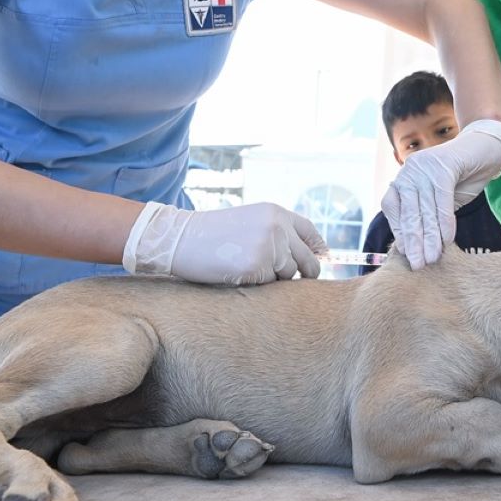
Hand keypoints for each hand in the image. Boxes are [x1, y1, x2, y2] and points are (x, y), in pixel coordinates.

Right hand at [122, 202, 324, 283]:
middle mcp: (277, 227)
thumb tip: (306, 258)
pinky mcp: (256, 267)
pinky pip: (269, 287)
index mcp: (276, 213)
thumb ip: (276, 234)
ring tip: (246, 269)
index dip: (318, 251)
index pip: (310, 233)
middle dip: (303, 274)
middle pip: (308, 261)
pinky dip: (257, 286)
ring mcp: (269, 247)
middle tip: (289, 281)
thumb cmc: (212, 234)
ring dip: (274, 280)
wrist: (180, 239)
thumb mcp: (249, 222)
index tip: (320, 262)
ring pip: (288, 276)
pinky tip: (237, 274)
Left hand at [379, 118, 500, 268]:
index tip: (405, 254)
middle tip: (418, 264)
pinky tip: (448, 240)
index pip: (392, 208)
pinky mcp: (444, 165)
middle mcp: (410, 170)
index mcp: (405, 178)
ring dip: (430, 237)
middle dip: (414, 241)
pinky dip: (445, 222)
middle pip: (408, 211)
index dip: (399, 232)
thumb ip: (427, 215)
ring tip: (433, 258)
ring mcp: (426, 166)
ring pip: (426, 208)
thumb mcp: (439, 198)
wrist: (485, 148)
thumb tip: (417, 246)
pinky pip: (442, 199)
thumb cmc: (462, 177)